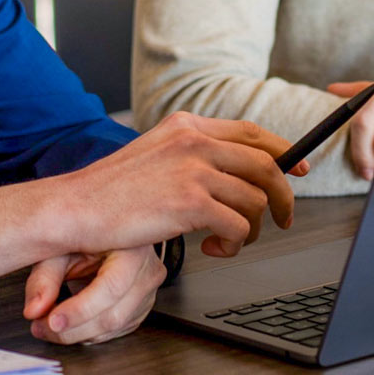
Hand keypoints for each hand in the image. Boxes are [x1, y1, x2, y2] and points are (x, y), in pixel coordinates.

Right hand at [0, 112, 304, 282]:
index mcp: (186, 125)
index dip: (283, 151)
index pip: (252, 132)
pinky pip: (237, 226)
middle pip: (266, 164)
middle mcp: (194, 141)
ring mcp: (193, 170)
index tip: (299, 170)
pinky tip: (214, 249)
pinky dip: (234, 244)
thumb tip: (234, 173)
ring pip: (256, 199)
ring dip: (252, 228)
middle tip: (282, 218)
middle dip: (283, 196)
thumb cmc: (110, 190)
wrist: (74, 207)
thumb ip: (192, 155)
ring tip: (231, 240)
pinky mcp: (189, 202)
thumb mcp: (155, 154)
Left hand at [22, 246, 165, 344]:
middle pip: (113, 316)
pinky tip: (72, 322)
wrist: (107, 233)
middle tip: (41, 327)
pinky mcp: (143, 307)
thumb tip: (34, 309)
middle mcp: (147, 270)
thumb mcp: (61, 246)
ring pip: (113, 328)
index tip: (51, 321)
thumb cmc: (86, 234)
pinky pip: (116, 331)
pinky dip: (90, 332)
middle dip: (72, 329)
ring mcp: (148, 291)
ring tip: (49, 324)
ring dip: (78, 333)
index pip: (110, 288)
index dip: (79, 311)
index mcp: (132, 246)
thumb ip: (45, 277)